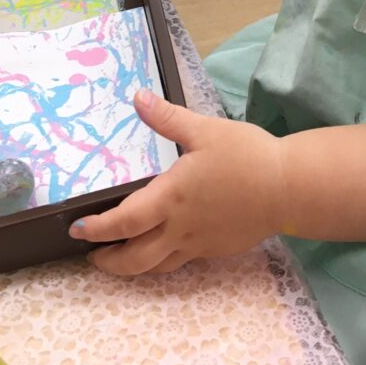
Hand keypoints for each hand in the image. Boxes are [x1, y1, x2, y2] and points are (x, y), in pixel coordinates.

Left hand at [69, 89, 283, 274]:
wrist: (288, 187)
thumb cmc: (246, 155)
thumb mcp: (205, 130)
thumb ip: (168, 117)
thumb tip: (138, 98)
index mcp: (172, 197)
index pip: (124, 222)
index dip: (97, 229)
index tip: (77, 230)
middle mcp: (180, 227)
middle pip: (135, 258)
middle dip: (109, 261)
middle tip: (92, 255)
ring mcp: (199, 242)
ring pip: (157, 266)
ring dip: (133, 266)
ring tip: (121, 258)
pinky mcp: (217, 248)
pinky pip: (182, 260)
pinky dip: (163, 259)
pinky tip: (164, 247)